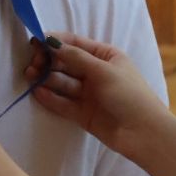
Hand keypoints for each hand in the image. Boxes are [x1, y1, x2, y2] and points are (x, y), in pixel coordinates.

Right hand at [25, 34, 167, 159]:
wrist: (144, 134)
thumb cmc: (129, 95)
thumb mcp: (103, 71)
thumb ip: (76, 57)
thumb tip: (51, 41)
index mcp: (106, 56)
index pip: (75, 44)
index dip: (55, 42)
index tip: (35, 42)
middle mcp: (96, 73)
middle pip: (66, 63)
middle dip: (48, 62)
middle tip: (32, 64)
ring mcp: (89, 94)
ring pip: (63, 83)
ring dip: (46, 78)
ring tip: (31, 77)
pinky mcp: (83, 114)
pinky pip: (63, 102)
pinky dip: (50, 97)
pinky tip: (37, 92)